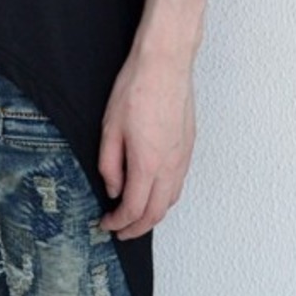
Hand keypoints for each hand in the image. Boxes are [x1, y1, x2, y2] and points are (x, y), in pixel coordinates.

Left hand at [96, 42, 195, 237]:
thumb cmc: (137, 88)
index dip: (118, 223)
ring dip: (153, 214)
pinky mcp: (189, 147)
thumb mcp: (109, 127)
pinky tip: (153, 191)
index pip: (134, 209)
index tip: (106, 224)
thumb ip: (110, 164)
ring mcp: (183, 157)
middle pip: (157, 213)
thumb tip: (114, 189)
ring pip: (171, 200)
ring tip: (135, 216)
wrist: (165, 63)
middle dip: (137, 228)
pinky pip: (178, 183)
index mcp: (147, 163)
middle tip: (120, 231)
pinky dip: (165, 197)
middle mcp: (170, 165)